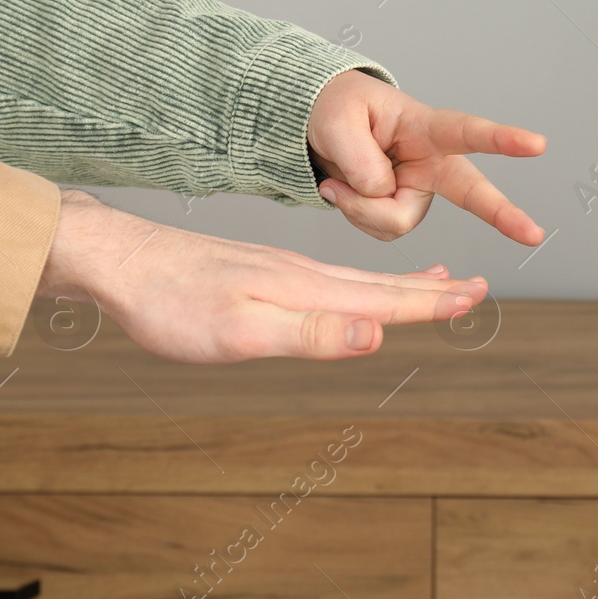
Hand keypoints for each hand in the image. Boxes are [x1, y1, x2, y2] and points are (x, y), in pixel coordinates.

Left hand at [37, 190, 488, 362]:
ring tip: (435, 283)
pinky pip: (330, 278)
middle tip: (476, 289)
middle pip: (380, 286)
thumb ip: (310, 335)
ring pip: (357, 280)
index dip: (431, 305)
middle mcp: (304, 274)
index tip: (476, 299)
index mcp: (307, 290)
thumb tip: (377, 338)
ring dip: (401, 285)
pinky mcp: (263, 270)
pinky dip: (361, 283)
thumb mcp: (241, 331)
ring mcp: (283, 269)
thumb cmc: (172, 303)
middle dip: (430, 292)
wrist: (121, 260)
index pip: (383, 301)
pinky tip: (353, 287)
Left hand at [307, 71, 546, 244]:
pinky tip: (346, 192)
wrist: (318, 128)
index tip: (537, 144)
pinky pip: (381, 230)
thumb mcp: (336, 121)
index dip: (503, 139)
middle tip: (534, 234)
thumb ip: (360, 158)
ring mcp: (419, 189)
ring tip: (339, 180)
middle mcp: (431, 161)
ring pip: (399, 220)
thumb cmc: (336, 110)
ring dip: (360, 207)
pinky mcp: (403, 210)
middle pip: (473, 191)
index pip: (468, 131)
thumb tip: (384, 194)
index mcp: (424, 127)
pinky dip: (355, 214)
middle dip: (504, 214)